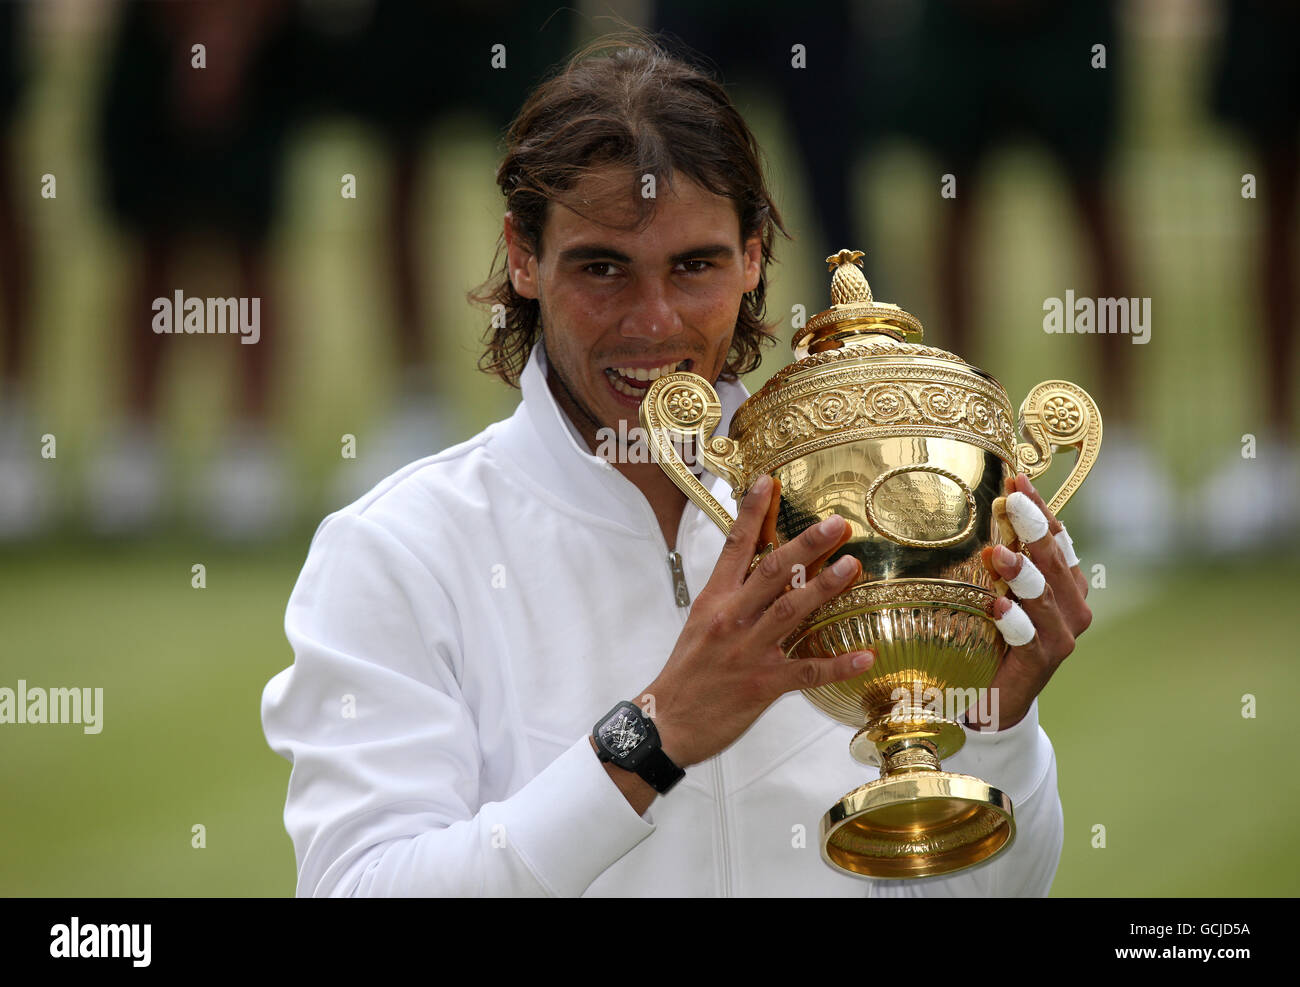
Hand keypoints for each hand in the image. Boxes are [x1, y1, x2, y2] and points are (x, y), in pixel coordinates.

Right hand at [641, 475, 874, 766]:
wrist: (666, 721)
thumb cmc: (686, 673)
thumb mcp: (700, 624)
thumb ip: (730, 596)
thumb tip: (757, 569)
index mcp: (714, 600)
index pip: (734, 547)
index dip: (752, 513)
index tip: (768, 481)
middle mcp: (731, 619)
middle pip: (772, 572)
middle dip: (806, 545)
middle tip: (836, 524)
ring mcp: (748, 651)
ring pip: (791, 611)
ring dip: (824, 588)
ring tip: (852, 566)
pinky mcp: (762, 684)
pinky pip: (807, 671)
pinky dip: (838, 664)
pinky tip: (865, 654)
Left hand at [969, 473, 1092, 730]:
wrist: (996, 699)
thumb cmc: (995, 635)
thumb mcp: (1000, 589)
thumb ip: (1001, 558)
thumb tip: (984, 505)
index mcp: (1065, 582)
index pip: (1057, 537)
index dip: (1039, 509)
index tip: (1017, 480)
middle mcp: (1072, 606)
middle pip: (1054, 560)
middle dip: (1034, 529)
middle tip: (1013, 501)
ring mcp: (1062, 635)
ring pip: (1045, 597)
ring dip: (1023, 573)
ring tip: (998, 553)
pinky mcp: (1044, 663)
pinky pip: (1031, 638)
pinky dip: (1015, 621)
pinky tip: (996, 607)